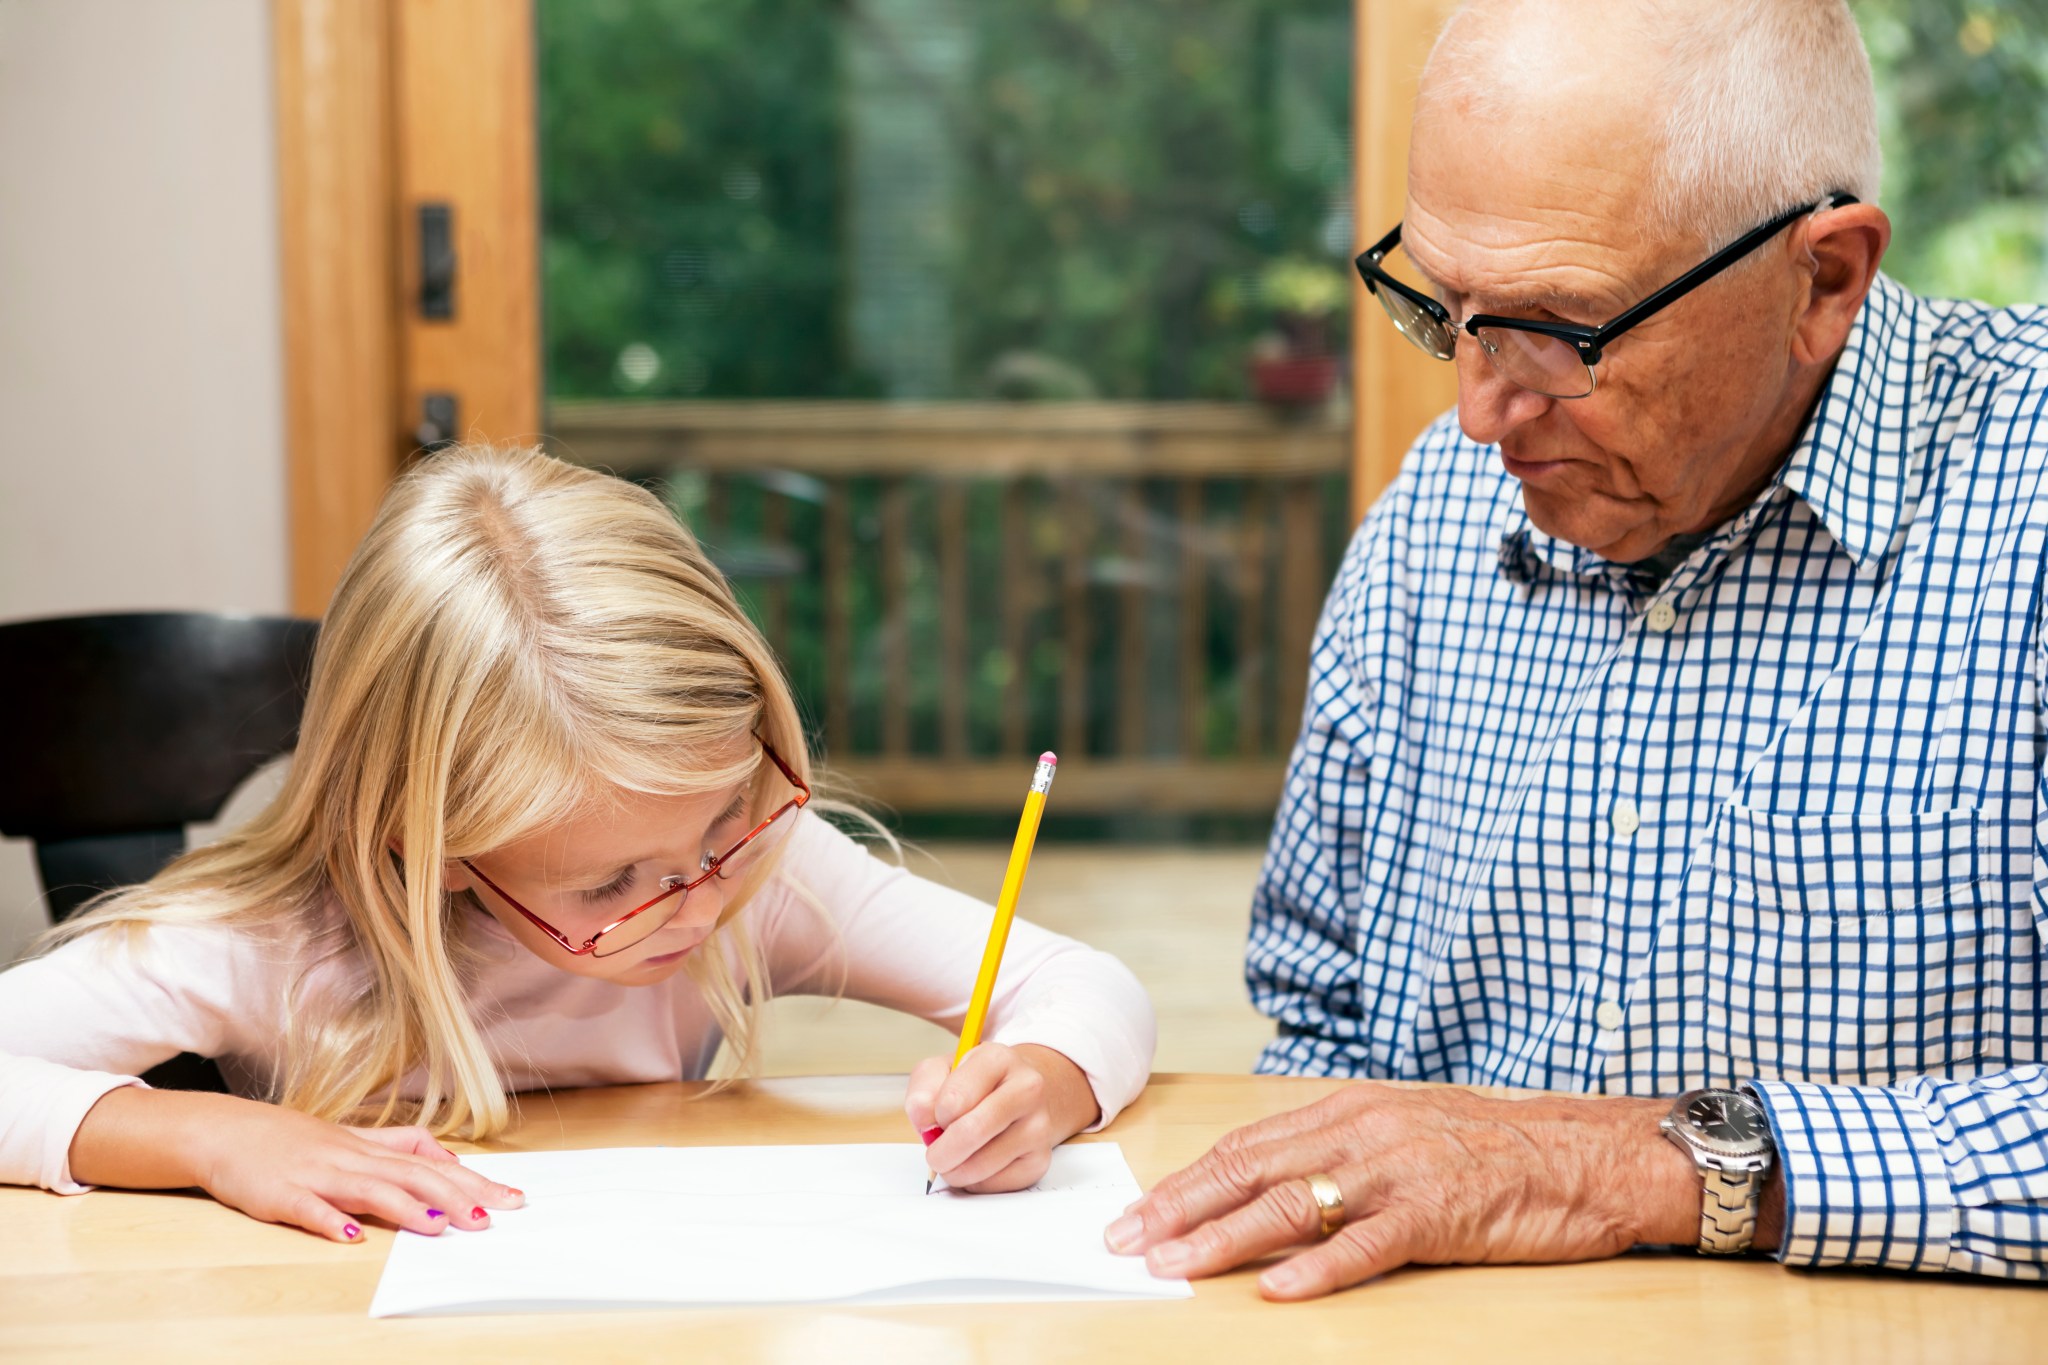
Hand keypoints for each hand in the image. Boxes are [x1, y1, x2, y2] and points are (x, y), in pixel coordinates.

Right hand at [71, 1088, 523, 1242]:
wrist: (225, 1131)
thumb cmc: (291, 1139)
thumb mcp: (351, 1138)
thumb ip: (398, 1146)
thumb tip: (447, 1158)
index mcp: (369, 1148)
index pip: (432, 1164)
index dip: (472, 1180)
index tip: (511, 1197)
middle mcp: (351, 1158)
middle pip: (412, 1176)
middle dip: (454, 1197)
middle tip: (490, 1218)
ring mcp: (317, 1175)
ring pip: (369, 1189)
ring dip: (406, 1209)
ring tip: (439, 1227)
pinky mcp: (282, 1195)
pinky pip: (310, 1209)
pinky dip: (331, 1222)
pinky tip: (353, 1237)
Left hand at [904, 1042, 1100, 1192]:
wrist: (1021, 1095)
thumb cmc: (975, 1085)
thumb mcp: (941, 1071)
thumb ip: (924, 1089)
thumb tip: (925, 1121)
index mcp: (998, 1059)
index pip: (954, 1100)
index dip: (936, 1116)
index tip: (939, 1117)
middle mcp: (1027, 1089)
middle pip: (972, 1132)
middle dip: (941, 1152)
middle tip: (935, 1155)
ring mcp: (1038, 1126)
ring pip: (982, 1165)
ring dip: (956, 1170)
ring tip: (955, 1158)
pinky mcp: (1040, 1160)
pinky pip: (995, 1184)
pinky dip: (976, 1181)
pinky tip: (978, 1163)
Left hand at [1102, 1083, 1711, 1299]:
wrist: (1584, 1153)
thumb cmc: (1491, 1147)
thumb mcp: (1402, 1129)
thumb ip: (1337, 1150)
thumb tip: (1266, 1182)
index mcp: (1348, 1108)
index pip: (1246, 1146)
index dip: (1186, 1181)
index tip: (1138, 1213)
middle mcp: (1362, 1130)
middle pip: (1250, 1171)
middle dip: (1181, 1209)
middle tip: (1130, 1242)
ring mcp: (1398, 1170)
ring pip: (1291, 1205)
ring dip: (1223, 1239)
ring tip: (1176, 1267)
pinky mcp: (1437, 1213)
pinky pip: (1366, 1244)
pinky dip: (1317, 1270)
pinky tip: (1277, 1291)